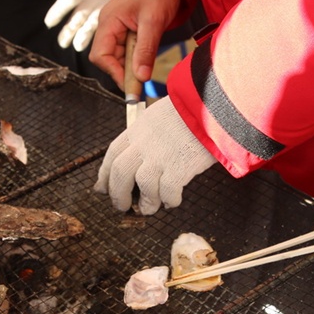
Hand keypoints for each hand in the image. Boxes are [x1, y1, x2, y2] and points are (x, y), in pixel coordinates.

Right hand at [44, 0, 111, 51]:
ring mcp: (95, 12)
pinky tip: (93, 43)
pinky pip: (101, 26)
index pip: (65, 3)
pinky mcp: (108, 16)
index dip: (57, 12)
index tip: (49, 22)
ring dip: (82, 36)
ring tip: (78, 46)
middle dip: (68, 31)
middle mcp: (84, 5)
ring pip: (87, 26)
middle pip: (75, 20)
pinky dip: (96, 35)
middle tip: (62, 42)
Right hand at [89, 0, 182, 90]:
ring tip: (147, 65)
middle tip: (142, 80)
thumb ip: (146, 50)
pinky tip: (146, 58)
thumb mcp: (154, 21)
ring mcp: (116, 28)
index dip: (114, 72)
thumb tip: (141, 77)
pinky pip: (125, 51)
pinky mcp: (125, 31)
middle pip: (107, 59)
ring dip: (131, 65)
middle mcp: (108, 26)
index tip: (132, 85)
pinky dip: (135, 58)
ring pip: (117, 57)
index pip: (100, 55)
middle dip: (123, 70)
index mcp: (109, 21)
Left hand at [96, 96, 215, 213]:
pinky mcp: (179, 167)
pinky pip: (168, 192)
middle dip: (117, 194)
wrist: (211, 104)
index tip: (102, 188)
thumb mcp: (159, 115)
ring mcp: (160, 156)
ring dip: (146, 203)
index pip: (112, 154)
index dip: (105, 174)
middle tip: (121, 206)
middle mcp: (144, 143)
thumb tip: (140, 156)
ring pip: (143, 186)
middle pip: (120, 173)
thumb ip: (147, 134)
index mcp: (137, 129)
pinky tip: (172, 201)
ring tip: (149, 209)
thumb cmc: (190, 108)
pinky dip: (169, 200)